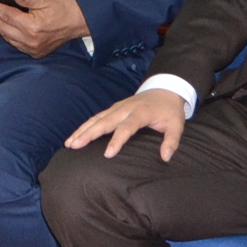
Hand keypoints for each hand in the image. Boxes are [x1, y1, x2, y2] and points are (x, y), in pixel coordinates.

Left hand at [0, 0, 89, 57]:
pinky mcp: (35, 53)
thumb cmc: (62, 7)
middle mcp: (30, 41)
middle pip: (2, 28)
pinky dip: (8, 35)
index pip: (5, 15)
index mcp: (32, 26)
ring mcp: (32, 49)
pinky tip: (3, 26)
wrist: (78, 22)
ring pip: (7, 38)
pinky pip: (15, 44)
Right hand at [66, 88, 187, 162]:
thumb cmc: (170, 110)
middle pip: (104, 121)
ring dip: (82, 130)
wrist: (165, 89)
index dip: (117, 141)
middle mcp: (125, 108)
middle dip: (89, 133)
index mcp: (141, 112)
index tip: (107, 154)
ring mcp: (117, 107)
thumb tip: (165, 157)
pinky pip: (97, 117)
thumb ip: (172, 141)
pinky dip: (85, 126)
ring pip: (97, 119)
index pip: (126, 127)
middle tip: (75, 145)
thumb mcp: (177, 125)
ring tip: (69, 143)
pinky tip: (75, 135)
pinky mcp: (114, 108)